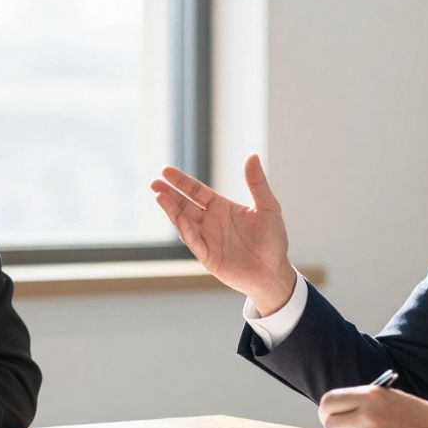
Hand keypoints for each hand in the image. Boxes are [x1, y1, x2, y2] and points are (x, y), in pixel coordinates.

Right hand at [150, 154, 296, 313]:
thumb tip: (252, 155)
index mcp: (222, 208)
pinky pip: (194, 241)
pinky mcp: (208, 256)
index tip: (166, 171)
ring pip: (184, 222)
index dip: (182, 182)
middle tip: (154, 183)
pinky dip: (187, 231)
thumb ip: (257, 183)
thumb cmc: (272, 241)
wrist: (274, 272)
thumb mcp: (268, 207)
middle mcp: (211, 222)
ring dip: (172, 210)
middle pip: (185, 205)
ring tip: (159, 196)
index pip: (197, 191)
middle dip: (169, 194)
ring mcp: (207, 239)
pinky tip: (180, 219)